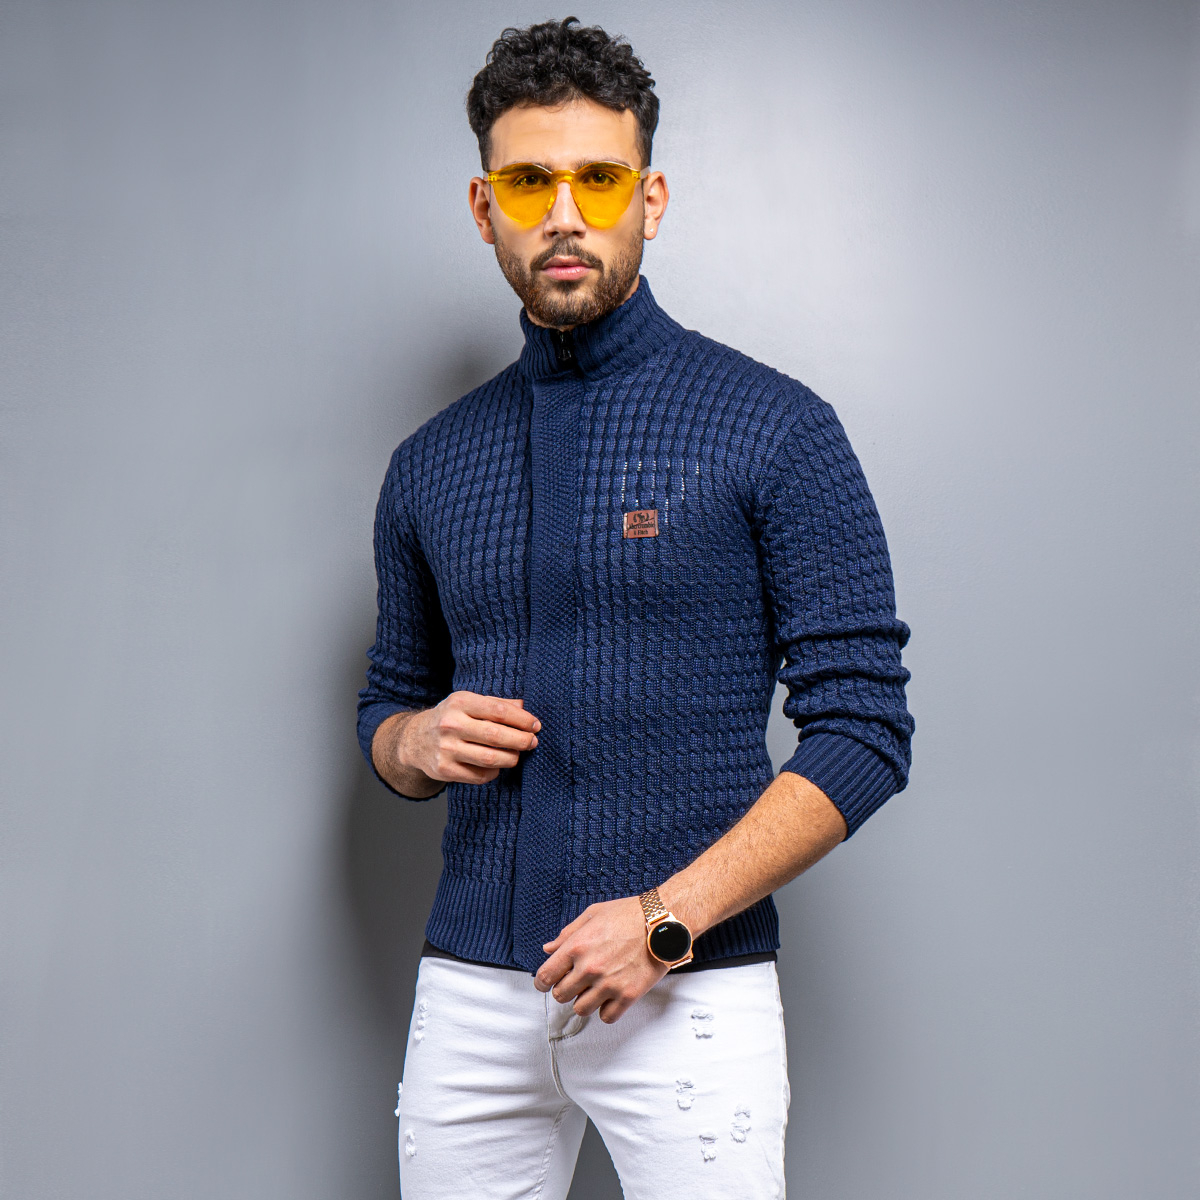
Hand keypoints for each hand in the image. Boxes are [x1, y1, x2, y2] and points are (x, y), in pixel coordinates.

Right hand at [372, 692, 540, 795]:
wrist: (415, 739)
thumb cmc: (451, 718)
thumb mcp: (469, 703)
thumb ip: (497, 704)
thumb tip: (526, 707)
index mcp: (460, 702)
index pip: (499, 711)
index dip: (522, 719)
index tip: (536, 725)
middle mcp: (450, 724)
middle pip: (496, 736)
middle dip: (521, 740)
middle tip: (533, 742)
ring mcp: (446, 748)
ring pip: (490, 758)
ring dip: (511, 758)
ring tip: (517, 755)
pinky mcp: (444, 769)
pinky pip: (480, 776)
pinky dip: (494, 772)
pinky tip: (497, 766)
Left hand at [534, 896, 669, 1022]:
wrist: (663, 923)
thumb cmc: (630, 914)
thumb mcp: (592, 914)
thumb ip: (567, 934)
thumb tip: (549, 949)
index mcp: (577, 946)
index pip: (545, 976)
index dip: (542, 982)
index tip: (546, 983)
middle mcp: (589, 968)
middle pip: (560, 995)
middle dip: (565, 989)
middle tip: (575, 981)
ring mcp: (608, 984)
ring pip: (581, 1009)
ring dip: (585, 1000)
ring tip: (595, 988)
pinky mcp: (627, 995)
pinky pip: (607, 1017)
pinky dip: (606, 1010)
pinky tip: (610, 997)